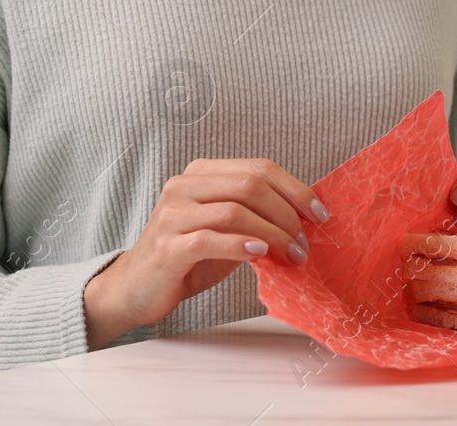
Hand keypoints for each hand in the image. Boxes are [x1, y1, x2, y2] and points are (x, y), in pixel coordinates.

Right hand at [83, 158, 327, 347]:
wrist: (136, 288)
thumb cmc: (187, 258)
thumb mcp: (224, 229)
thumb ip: (254, 215)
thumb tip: (305, 217)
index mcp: (201, 173)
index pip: (258, 168)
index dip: (295, 188)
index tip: (320, 213)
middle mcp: (184, 185)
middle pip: (249, 185)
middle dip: (287, 213)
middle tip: (305, 243)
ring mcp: (172, 214)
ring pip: (235, 210)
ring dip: (273, 234)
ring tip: (292, 255)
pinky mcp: (168, 245)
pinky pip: (211, 238)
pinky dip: (241, 245)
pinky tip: (261, 255)